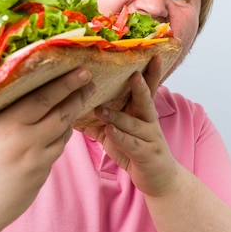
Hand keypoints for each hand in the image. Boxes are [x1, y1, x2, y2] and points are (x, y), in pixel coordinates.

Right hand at [0, 67, 94, 231]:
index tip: (80, 70)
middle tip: (88, 79)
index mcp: (5, 126)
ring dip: (72, 114)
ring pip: (62, 132)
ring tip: (78, 98)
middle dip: (77, 94)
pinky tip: (61, 125)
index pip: (43, 98)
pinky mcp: (39, 178)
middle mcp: (25, 143)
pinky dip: (61, 135)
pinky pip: (56, 150)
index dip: (64, 83)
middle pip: (61, 113)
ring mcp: (36, 163)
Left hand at [84, 56, 178, 196]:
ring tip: (101, 109)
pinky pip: (132, 144)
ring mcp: (149, 137)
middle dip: (141, 85)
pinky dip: (121, 138)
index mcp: (141, 110)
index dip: (148, 70)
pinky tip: (110, 132)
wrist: (159, 179)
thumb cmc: (136, 150)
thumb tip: (71, 108)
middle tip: (133, 73)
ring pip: (134, 123)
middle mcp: (148, 120)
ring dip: (117, 115)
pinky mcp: (146, 154)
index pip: (146, 86)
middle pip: (146, 98)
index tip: (150, 53)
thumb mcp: (117, 132)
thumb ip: (98, 120)